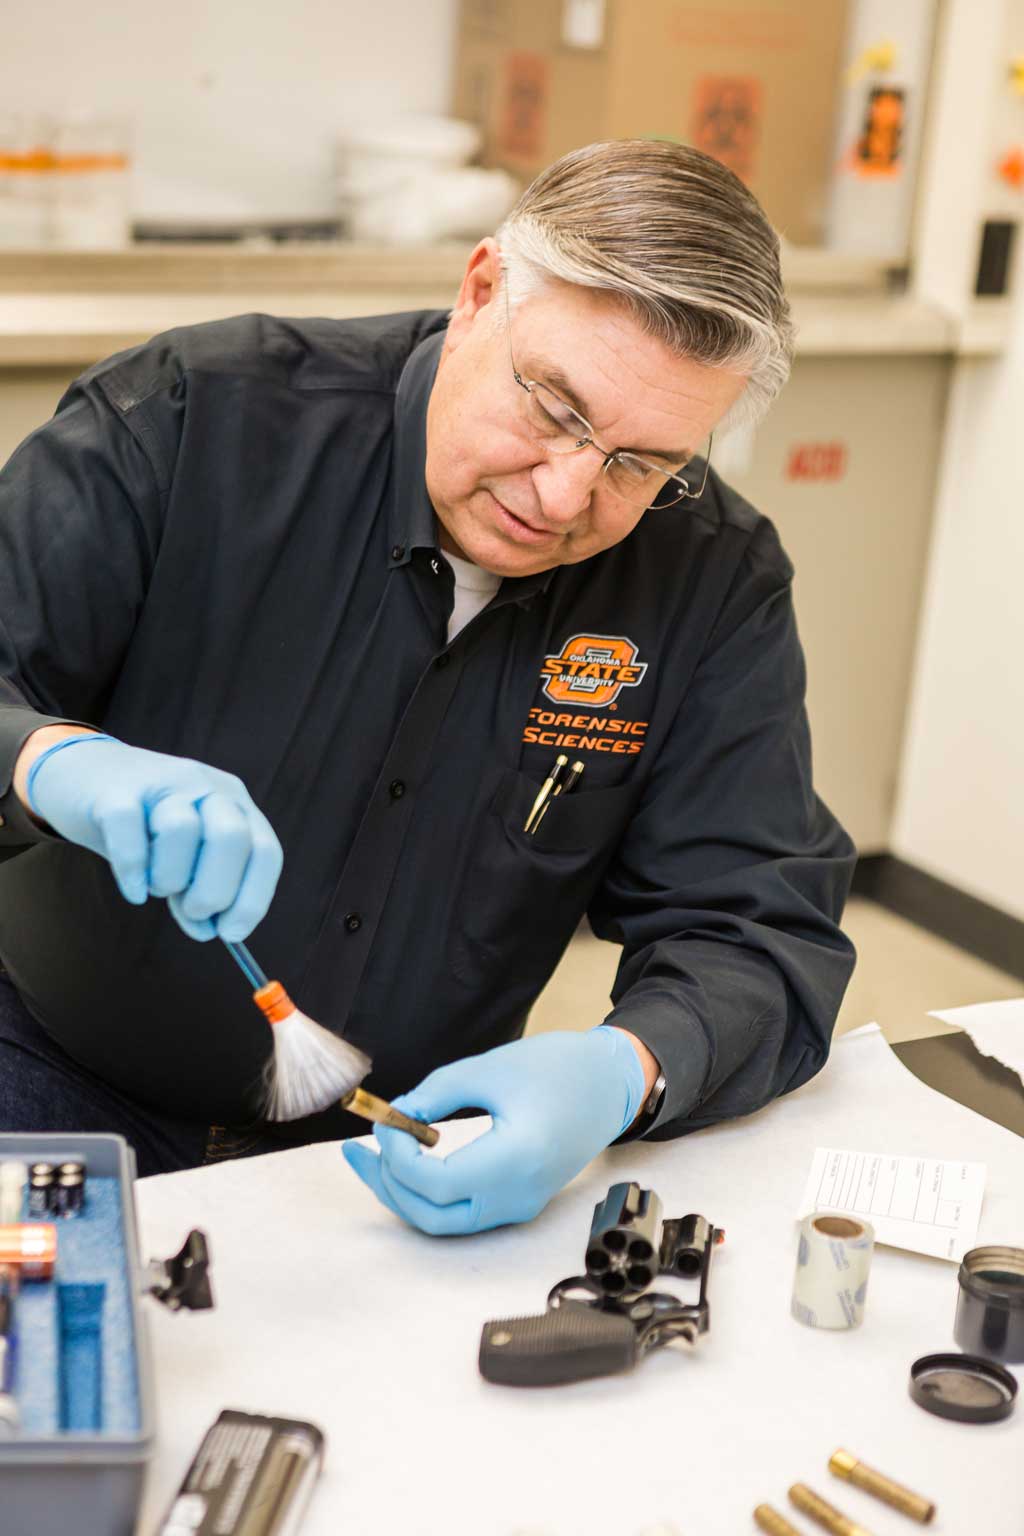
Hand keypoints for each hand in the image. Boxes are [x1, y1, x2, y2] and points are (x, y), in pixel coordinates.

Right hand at [25, 732, 282, 941]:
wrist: (82, 777)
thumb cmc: (143, 827)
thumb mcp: (180, 859)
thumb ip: (195, 893)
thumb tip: (208, 931)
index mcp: (235, 803)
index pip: (265, 851)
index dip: (253, 899)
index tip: (231, 933)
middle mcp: (206, 786)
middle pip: (231, 837)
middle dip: (214, 890)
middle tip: (191, 910)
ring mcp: (162, 781)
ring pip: (180, 831)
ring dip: (168, 877)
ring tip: (155, 885)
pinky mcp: (117, 790)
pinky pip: (129, 831)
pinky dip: (132, 870)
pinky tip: (133, 889)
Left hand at [342, 1026, 646, 1234]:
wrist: (610, 1083)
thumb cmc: (559, 1068)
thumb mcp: (490, 1068)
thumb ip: (437, 1093)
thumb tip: (398, 1116)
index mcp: (515, 1160)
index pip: (436, 1182)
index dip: (399, 1156)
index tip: (386, 1122)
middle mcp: (518, 1195)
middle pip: (433, 1216)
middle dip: (388, 1185)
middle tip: (358, 1150)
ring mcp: (520, 1205)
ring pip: (444, 1221)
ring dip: (404, 1193)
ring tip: (373, 1157)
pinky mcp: (519, 1201)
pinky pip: (462, 1212)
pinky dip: (429, 1193)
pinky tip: (410, 1162)